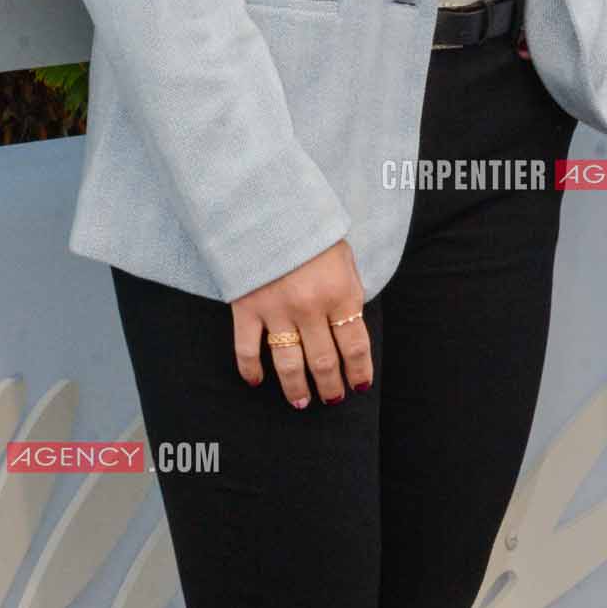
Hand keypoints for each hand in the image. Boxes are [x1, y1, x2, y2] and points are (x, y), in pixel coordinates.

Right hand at [231, 238, 371, 405]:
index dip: (359, 371)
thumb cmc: (312, 230)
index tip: (359, 386)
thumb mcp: (343, 257)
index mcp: (340, 292)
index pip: (355, 346)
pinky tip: (258, 381)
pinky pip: (247, 351)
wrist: (269, 205)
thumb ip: (347, 292)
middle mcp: (310, 308)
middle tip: (332, 399)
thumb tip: (350, 325)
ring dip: (297, 390)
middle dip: (330, 386)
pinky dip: (251, 371)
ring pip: (289, 366)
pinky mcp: (247, 308)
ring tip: (302, 403)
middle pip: (324, 362)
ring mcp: (277, 311)